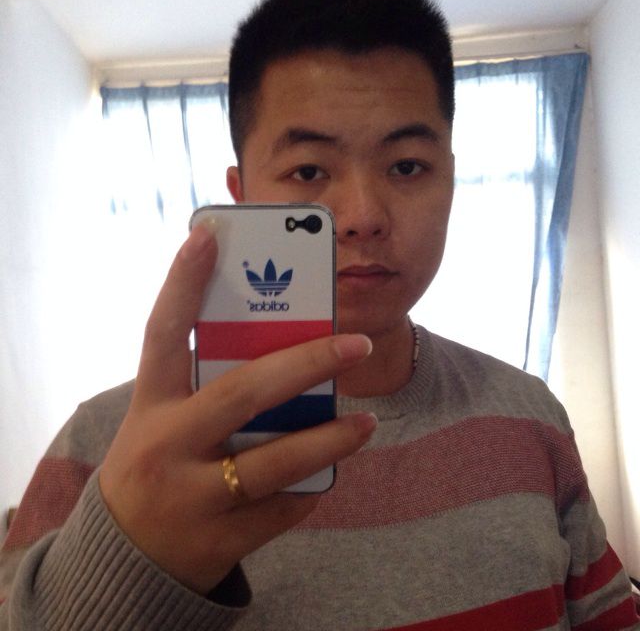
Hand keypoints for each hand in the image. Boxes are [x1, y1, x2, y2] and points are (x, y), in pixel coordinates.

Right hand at [99, 224, 375, 593]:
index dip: (182, 283)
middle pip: (243, 392)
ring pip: (276, 461)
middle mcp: (166, 447)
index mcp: (150, 407)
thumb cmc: (156, 465)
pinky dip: (312, 485)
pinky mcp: (220, 540)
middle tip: (356, 342)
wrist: (126, 558)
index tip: (209, 235)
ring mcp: (192, 497)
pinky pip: (284, 505)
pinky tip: (328, 471)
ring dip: (330, 438)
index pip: (162, 333)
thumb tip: (283, 346)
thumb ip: (208, 387)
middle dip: (307, 362)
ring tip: (366, 421)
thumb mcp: (164, 421)